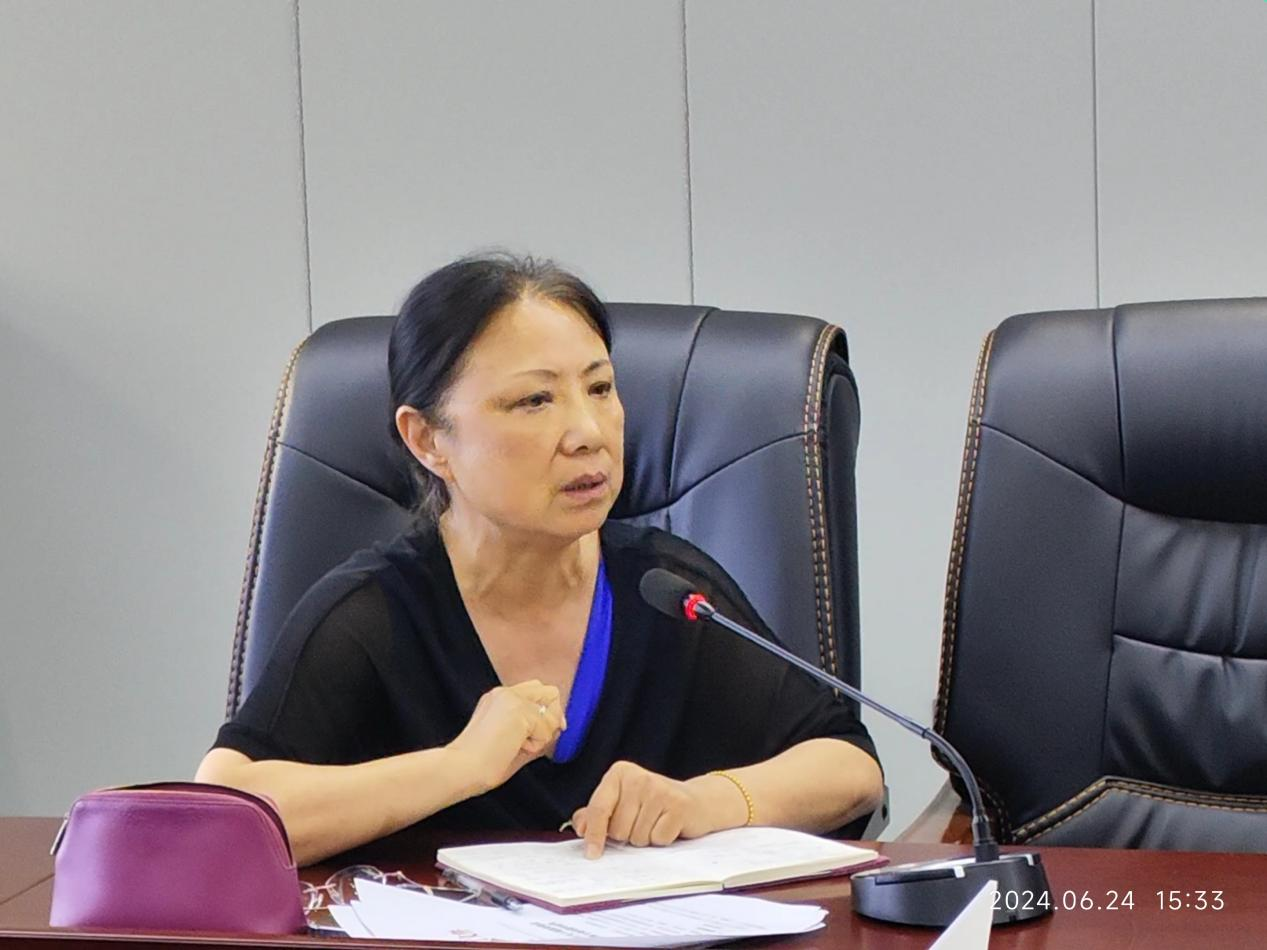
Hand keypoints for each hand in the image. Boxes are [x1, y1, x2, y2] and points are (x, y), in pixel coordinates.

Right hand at [447, 680, 565, 793]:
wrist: (461, 769)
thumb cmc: (481, 764)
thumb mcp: (512, 741)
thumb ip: (533, 730)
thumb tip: (559, 726)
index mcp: (499, 699)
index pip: (536, 691)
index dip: (547, 710)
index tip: (548, 732)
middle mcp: (505, 693)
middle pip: (550, 692)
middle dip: (552, 717)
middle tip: (534, 741)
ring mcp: (512, 698)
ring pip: (553, 711)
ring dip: (542, 735)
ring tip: (517, 746)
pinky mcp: (518, 710)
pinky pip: (547, 728)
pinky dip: (536, 744)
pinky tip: (514, 748)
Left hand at [570, 761, 714, 857]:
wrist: (696, 801)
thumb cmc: (653, 805)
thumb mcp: (622, 802)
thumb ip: (597, 813)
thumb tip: (581, 826)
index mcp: (619, 773)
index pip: (599, 808)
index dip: (594, 834)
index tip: (591, 854)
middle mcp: (638, 777)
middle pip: (618, 829)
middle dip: (627, 835)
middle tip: (641, 822)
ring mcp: (659, 789)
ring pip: (637, 837)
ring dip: (645, 838)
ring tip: (655, 822)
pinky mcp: (678, 805)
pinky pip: (657, 839)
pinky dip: (662, 840)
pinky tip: (669, 826)